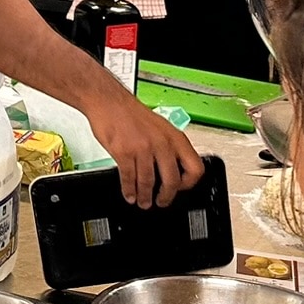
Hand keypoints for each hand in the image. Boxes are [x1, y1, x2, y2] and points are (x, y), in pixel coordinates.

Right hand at [84, 91, 201, 206]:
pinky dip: (129, 190)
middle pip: (172, 181)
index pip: (194, 168)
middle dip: (166, 196)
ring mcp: (143, 149)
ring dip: (145, 196)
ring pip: (148, 182)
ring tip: (143, 202)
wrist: (109, 102)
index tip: (181, 188)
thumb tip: (173, 168)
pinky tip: (129, 194)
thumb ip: (169, 147)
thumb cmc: (131, 113)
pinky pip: (129, 178)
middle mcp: (162, 144)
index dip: (188, 184)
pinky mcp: (124, 152)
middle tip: (161, 202)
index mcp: (175, 138)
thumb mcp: (161, 127)